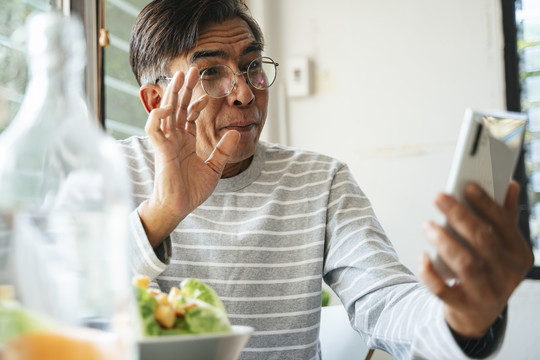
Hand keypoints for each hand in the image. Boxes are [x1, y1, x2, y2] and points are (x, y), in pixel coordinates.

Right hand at [139, 68, 239, 247]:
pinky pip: (154, 129)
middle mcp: (174, 138)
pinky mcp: (160, 151)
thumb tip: (234, 132)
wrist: (180, 207)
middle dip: (184, 88)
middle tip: (192, 70)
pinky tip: (168, 106)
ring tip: (179, 77)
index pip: (188, 115)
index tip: (208, 94)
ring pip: (165, 112)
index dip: (197, 103)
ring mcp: (166, 143)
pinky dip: (158, 116)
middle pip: (177, 107)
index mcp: (185, 141)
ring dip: (171, 94)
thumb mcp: (215, 167)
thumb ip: (223, 150)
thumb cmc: (193, 190)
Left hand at [419, 181, 532, 338]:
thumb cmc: (489, 271)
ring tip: (427, 225)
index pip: (504, 224)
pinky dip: (430, 274)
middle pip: (482, 240)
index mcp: (518, 254)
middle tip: (439, 197)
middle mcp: (507, 274)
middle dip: (459, 216)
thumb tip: (509, 185)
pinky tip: (422, 257)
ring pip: (465, 263)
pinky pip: (443, 290)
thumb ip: (504, 217)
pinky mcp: (464, 305)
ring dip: (444, 241)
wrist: (478, 314)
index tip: (467, 186)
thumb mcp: (503, 247)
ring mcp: (487, 292)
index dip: (485, 204)